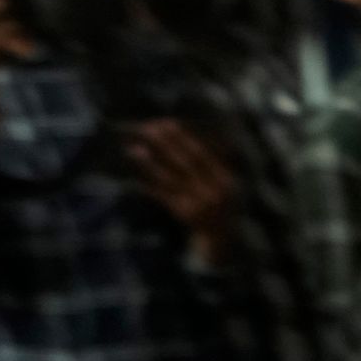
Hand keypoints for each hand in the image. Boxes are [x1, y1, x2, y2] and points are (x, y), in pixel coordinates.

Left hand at [125, 118, 238, 259]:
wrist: (222, 238)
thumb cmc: (222, 203)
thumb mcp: (226, 181)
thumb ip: (217, 159)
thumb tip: (203, 133)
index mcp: (224, 179)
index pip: (201, 153)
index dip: (183, 137)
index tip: (167, 122)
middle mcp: (212, 191)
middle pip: (185, 162)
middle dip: (165, 143)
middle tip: (147, 128)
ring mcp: (198, 204)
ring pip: (170, 178)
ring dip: (151, 163)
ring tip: (134, 149)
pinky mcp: (185, 215)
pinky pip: (163, 196)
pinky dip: (149, 185)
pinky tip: (136, 175)